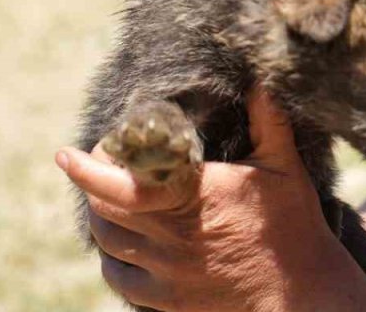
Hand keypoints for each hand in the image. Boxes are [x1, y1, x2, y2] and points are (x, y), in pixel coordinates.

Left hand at [56, 86, 365, 311]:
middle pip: (103, 210)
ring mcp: (165, 272)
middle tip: (104, 165)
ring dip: (101, 217)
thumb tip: (261, 76)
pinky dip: (112, 257)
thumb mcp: (284, 167)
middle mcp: (171, 236)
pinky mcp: (166, 300)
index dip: (85, 169)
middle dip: (94, 184)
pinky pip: (119, 279)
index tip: (66, 154)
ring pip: (107, 242)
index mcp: (193, 196)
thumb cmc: (292, 225)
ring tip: (111, 199)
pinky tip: (122, 244)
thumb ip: (268, 119)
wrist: (299, 293)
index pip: (119, 184)